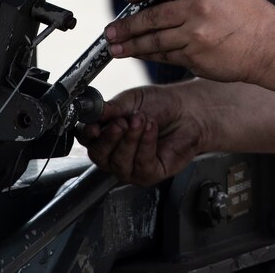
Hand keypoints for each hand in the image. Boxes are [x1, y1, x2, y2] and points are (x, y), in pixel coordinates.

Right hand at [76, 84, 203, 185]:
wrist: (188, 110)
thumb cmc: (159, 105)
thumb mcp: (133, 100)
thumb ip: (113, 107)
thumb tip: (95, 111)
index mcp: (104, 135)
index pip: (86, 139)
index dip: (88, 134)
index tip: (95, 126)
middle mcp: (113, 155)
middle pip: (99, 155)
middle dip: (110, 138)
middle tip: (123, 121)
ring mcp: (130, 168)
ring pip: (119, 162)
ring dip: (131, 139)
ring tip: (143, 119)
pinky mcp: (149, 175)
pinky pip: (141, 164)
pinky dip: (146, 144)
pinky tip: (152, 128)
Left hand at [106, 0, 274, 83]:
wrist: (271, 45)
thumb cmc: (252, 17)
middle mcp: (195, 9)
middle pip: (149, 16)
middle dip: (125, 25)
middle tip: (111, 30)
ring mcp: (194, 36)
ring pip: (153, 41)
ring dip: (131, 44)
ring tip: (116, 47)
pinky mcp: (194, 58)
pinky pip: (166, 56)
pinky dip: (151, 55)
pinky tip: (141, 54)